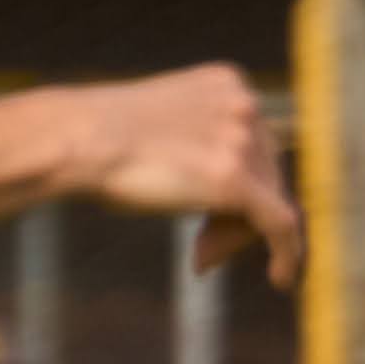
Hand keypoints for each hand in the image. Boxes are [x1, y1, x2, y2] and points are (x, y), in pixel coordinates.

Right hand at [66, 63, 303, 287]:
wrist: (77, 138)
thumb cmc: (102, 139)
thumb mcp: (163, 126)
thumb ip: (201, 145)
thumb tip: (229, 194)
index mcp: (229, 84)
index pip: (256, 145)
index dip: (240, 186)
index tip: (209, 216)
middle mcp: (245, 105)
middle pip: (268, 174)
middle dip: (238, 214)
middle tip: (202, 247)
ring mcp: (242, 141)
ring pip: (270, 203)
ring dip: (236, 235)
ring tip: (201, 255)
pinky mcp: (236, 181)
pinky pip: (282, 225)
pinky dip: (287, 255)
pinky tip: (280, 279)